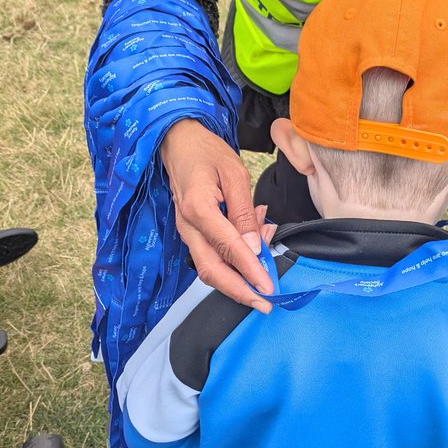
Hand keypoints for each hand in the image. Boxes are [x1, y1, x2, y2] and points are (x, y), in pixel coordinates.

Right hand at [160, 119, 274, 310]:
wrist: (179, 143)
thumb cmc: (208, 153)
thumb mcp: (234, 173)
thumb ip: (243, 212)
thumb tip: (253, 246)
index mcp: (198, 208)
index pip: (228, 248)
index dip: (249, 271)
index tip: (268, 289)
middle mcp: (188, 225)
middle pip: (211, 270)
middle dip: (240, 291)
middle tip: (265, 304)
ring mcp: (186, 231)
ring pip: (208, 268)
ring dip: (236, 280)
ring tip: (262, 279)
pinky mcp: (190, 232)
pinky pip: (208, 256)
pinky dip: (231, 263)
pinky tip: (252, 254)